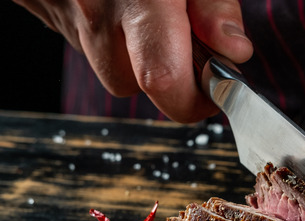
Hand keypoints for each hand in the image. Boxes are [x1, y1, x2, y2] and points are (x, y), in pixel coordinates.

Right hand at [14, 0, 252, 121]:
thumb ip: (214, 3)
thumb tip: (234, 50)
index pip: (164, 80)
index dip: (194, 99)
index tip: (214, 87)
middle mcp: (92, 8)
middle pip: (131, 83)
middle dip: (163, 72)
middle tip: (183, 39)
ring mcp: (59, 9)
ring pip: (104, 66)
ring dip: (131, 51)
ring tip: (144, 10)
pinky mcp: (41, 5)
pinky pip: (80, 40)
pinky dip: (104, 30)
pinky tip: (115, 1)